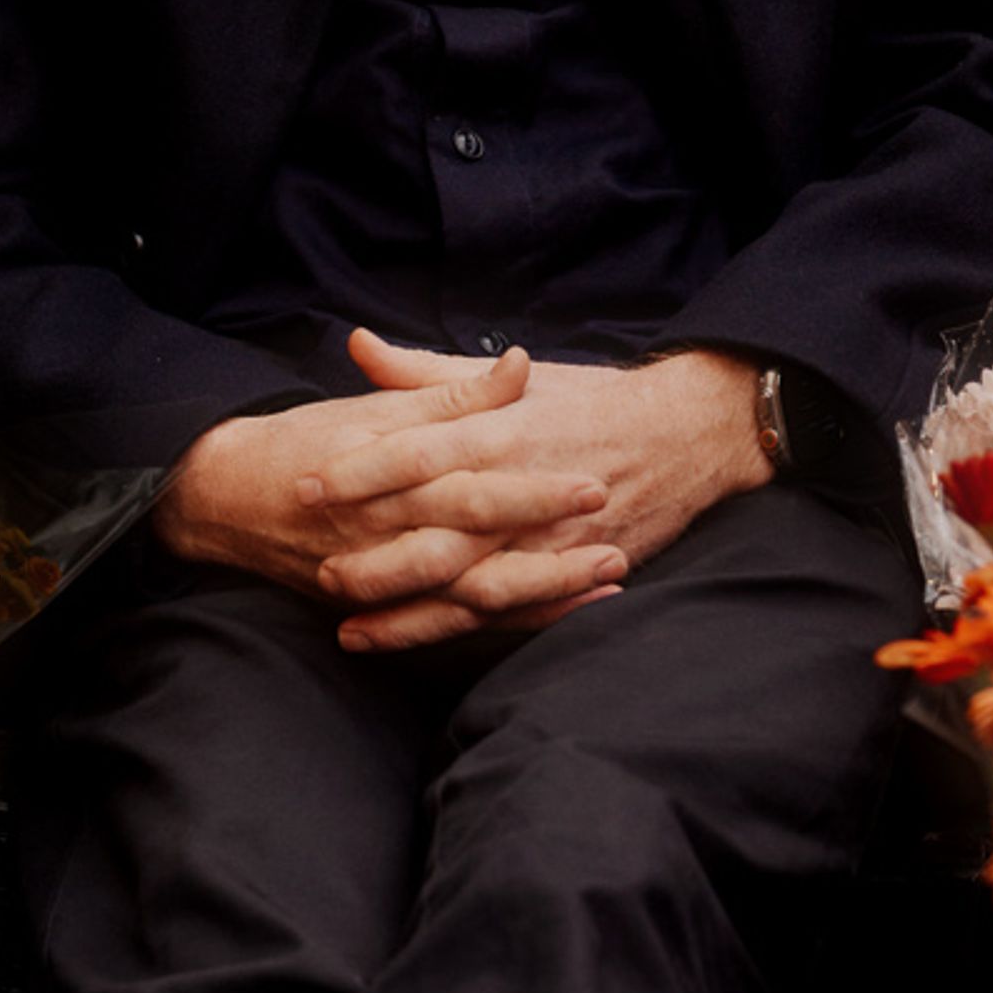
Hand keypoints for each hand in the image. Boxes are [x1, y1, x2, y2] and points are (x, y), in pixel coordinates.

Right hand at [153, 345, 622, 631]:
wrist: (223, 500)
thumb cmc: (305, 443)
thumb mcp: (375, 409)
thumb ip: (451, 393)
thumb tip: (517, 364)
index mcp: (390, 475)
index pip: (470, 483)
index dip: (532, 488)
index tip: (591, 481)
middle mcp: (388, 533)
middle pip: (480, 551)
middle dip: (551, 552)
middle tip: (618, 541)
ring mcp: (385, 578)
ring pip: (471, 598)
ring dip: (543, 594)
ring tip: (607, 580)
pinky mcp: (382, 606)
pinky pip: (453, 625)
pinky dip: (507, 622)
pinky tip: (560, 612)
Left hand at [298, 332, 770, 653]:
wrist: (687, 433)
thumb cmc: (591, 400)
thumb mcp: (515, 378)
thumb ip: (430, 374)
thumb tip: (359, 347)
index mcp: (501, 432)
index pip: (418, 452)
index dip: (360, 471)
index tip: (306, 485)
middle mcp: (521, 488)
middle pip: (438, 532)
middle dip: (377, 559)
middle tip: (319, 572)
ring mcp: (548, 538)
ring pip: (470, 586)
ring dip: (410, 612)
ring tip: (351, 629)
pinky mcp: (571, 571)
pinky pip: (512, 613)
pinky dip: (467, 633)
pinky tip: (419, 645)